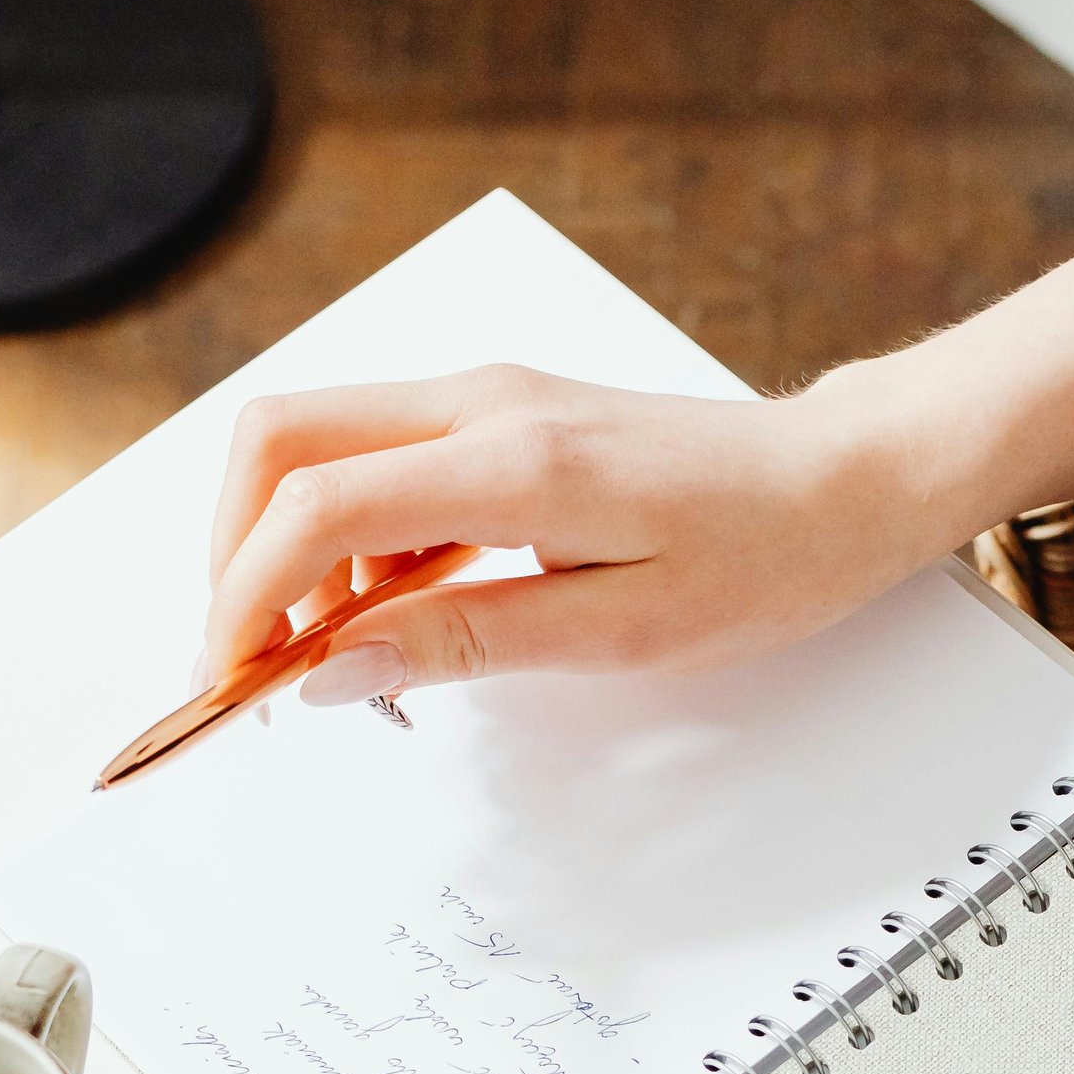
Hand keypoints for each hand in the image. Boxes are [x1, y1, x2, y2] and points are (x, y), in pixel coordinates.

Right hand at [200, 362, 980, 703]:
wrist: (839, 482)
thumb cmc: (762, 557)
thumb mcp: (618, 634)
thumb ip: (463, 644)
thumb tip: (334, 669)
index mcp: (514, 462)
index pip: (316, 507)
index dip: (247, 597)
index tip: (234, 678)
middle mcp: (483, 402)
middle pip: (277, 439)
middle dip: (235, 553)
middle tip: (258, 658)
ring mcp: (487, 395)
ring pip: (315, 441)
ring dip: (289, 544)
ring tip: (340, 648)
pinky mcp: (498, 411)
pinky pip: (375, 454)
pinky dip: (346, 532)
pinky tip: (394, 608)